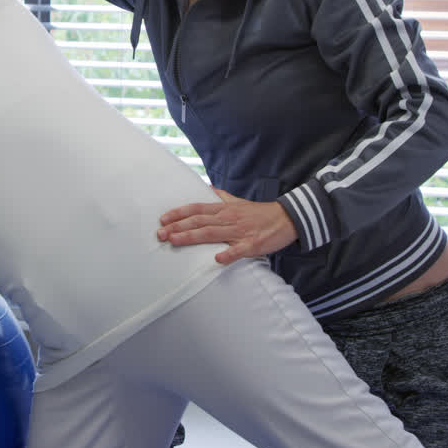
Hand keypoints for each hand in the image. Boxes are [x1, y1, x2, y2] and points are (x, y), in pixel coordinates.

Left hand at [157, 188, 298, 263]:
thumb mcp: (239, 202)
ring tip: (175, 241)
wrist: (287, 219)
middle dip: (178, 227)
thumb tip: (208, 189)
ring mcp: (240, 231)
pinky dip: (228, 254)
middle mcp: (229, 218)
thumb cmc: (260, 213)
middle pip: (199, 221)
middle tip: (160, 234)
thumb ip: (222, 197)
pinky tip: (216, 259)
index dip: (179, 213)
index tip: (163, 219)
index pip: (197, 209)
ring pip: (212, 233)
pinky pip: (238, 250)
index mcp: (224, 209)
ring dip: (192, 237)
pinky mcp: (252, 244)